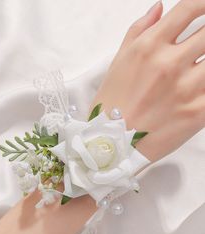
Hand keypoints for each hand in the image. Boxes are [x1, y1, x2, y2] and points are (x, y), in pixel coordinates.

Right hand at [92, 0, 204, 161]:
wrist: (113, 145)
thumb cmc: (111, 106)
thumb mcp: (118, 62)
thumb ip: (139, 30)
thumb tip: (159, 8)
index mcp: (149, 48)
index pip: (189, 9)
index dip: (202, 4)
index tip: (204, 8)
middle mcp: (169, 64)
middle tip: (202, 42)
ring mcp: (187, 89)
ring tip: (197, 68)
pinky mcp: (198, 112)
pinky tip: (200, 85)